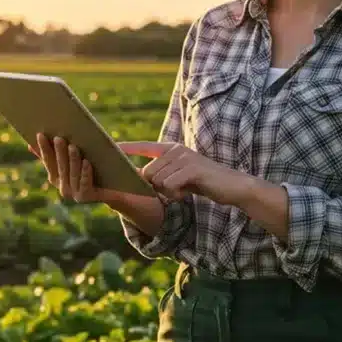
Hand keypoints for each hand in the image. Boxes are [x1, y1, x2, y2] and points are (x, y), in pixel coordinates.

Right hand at [31, 134, 129, 203]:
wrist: (116, 189)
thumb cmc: (95, 167)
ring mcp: (74, 194)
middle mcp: (62, 187)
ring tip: (73, 147)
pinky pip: (85, 183)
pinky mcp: (86, 197)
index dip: (43, 148)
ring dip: (72, 160)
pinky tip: (87, 162)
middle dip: (59, 152)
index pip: (48, 160)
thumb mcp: (76, 159)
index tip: (40, 134)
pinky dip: (85, 173)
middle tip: (59, 138)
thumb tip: (31, 144)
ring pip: (72, 174)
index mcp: (56, 177)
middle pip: (60, 166)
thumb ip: (57, 153)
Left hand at [118, 141, 246, 204]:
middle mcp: (176, 149)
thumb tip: (140, 179)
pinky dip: (176, 195)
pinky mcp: (191, 169)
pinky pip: (169, 186)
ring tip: (184, 190)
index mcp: (171, 149)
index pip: (144, 147)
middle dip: (157, 187)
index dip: (126, 148)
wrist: (232, 186)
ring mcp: (184, 158)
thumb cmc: (203, 183)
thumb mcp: (179, 176)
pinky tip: (186, 194)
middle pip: (148, 173)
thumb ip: (162, 174)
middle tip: (175, 190)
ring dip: (168, 192)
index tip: (109, 147)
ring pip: (158, 181)